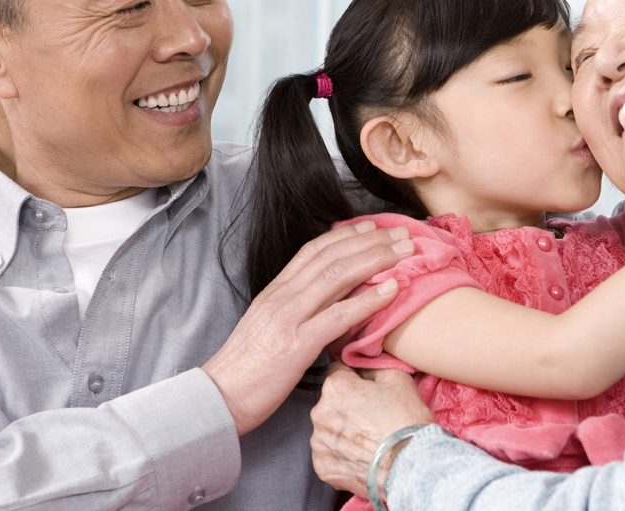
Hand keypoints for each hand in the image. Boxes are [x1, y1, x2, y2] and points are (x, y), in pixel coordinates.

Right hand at [202, 221, 414, 435]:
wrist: (218, 398)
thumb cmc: (245, 370)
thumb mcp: (267, 327)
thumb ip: (293, 309)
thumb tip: (323, 302)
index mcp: (275, 292)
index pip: (314, 251)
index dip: (346, 235)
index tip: (373, 227)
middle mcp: (282, 296)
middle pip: (332, 256)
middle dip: (371, 241)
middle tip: (402, 233)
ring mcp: (289, 317)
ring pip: (338, 276)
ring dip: (377, 260)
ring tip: (406, 251)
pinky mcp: (297, 345)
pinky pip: (338, 316)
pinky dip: (368, 300)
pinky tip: (392, 290)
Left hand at [311, 363, 433, 498]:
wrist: (410, 465)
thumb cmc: (406, 420)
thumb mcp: (397, 377)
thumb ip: (372, 365)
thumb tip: (363, 366)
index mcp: (335, 387)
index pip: (338, 371)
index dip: (354, 378)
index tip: (367, 390)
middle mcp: (320, 414)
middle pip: (331, 402)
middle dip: (347, 405)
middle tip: (371, 416)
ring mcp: (319, 443)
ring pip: (328, 428)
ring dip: (342, 430)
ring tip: (367, 438)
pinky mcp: (323, 467)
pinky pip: (329, 454)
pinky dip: (341, 454)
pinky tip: (361, 455)